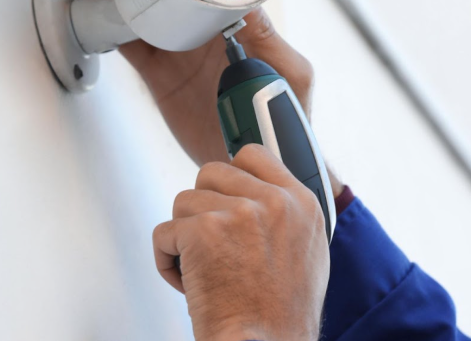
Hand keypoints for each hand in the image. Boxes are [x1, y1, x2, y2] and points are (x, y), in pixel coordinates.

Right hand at [80, 0, 337, 174]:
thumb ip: (272, 41)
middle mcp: (202, 29)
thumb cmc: (286, 112)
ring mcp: (178, 50)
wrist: (255, 158)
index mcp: (233, 20)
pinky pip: (130, 45)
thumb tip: (248, 5)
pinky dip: (112, 29)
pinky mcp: (159, 75)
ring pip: (141, 11)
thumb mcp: (290, 72)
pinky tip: (100, 17)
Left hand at [153, 144, 329, 340]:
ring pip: (184, 202)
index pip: (255, 155)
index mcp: (301, 204)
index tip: (223, 196)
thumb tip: (253, 191)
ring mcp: (238, 212)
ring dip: (185, 236)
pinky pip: (164, 233)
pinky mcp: (203, 230)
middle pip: (212, 172)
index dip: (231, 174)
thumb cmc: (280, 316)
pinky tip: (187, 283)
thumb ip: (284, 215)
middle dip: (202, 207)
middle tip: (210, 243)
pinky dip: (166, 260)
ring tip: (202, 271)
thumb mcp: (306, 254)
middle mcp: (273, 202)